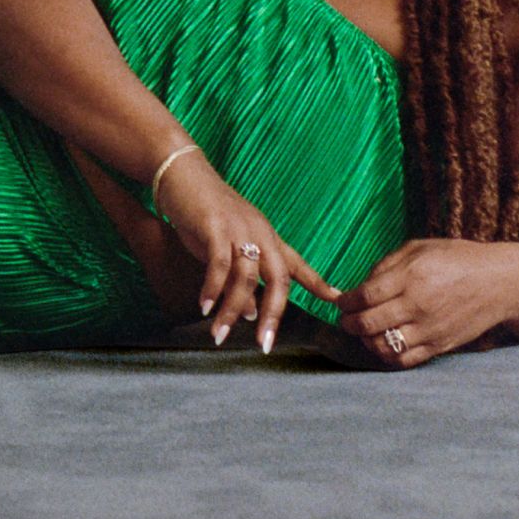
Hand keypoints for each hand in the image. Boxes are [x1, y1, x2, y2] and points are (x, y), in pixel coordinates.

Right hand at [155, 150, 340, 353]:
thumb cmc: (204, 212)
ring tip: (219, 334)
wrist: (182, 174)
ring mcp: (238, 228)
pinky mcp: (215, 225)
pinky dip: (212, 289)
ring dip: (232, 309)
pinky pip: (219, 265)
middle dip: (273, 314)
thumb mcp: (227, 247)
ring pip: (246, 277)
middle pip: (278, 278)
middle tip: (265, 343)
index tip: (337, 299)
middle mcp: (259, 232)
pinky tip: (204, 307)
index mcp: (266, 235)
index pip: (296, 263)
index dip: (317, 283)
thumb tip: (251, 312)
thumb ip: (242, 276)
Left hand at [333, 239, 516, 368]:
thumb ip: (387, 265)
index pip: (366, 296)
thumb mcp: (419, 248)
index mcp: (412, 276)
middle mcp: (419, 305)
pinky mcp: (440, 346)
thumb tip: (360, 286)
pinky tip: (383, 343)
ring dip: (366, 341)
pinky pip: (405, 360)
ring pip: (384, 346)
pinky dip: (388, 355)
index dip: (346, 302)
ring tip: (363, 332)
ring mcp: (430, 329)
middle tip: (345, 319)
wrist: (498, 283)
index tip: (340, 302)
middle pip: (369, 323)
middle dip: (349, 323)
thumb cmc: (456, 259)